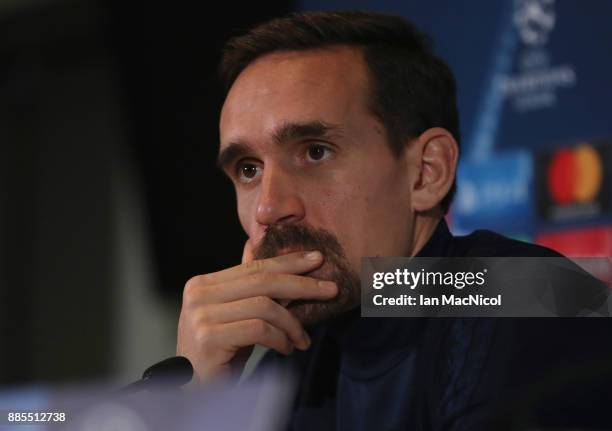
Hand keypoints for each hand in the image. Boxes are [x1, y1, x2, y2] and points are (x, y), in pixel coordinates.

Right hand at [176, 240, 337, 383]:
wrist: (192, 390)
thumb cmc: (219, 352)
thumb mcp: (232, 314)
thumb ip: (243, 285)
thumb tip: (253, 246)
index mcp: (203, 284)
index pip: (254, 267)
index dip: (288, 262)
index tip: (317, 259)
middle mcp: (198, 295)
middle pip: (262, 282)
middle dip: (302, 285)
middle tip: (331, 289)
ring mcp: (201, 315)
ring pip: (264, 306)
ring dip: (292, 323)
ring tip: (303, 339)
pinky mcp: (209, 337)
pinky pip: (259, 330)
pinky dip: (280, 339)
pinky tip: (288, 349)